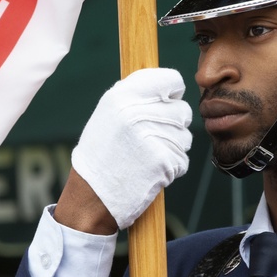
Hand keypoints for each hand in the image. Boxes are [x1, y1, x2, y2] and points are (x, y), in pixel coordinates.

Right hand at [69, 67, 191, 230]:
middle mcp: (136, 112)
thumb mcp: (107, 115)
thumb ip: (135, 96)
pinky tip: (150, 172)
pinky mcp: (162, 161)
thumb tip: (167, 86)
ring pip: (185, 137)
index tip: (166, 103)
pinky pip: (182, 160)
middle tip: (152, 140)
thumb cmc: (100, 155)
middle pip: (182, 111)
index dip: (172, 93)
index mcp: (121, 96)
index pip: (170, 80)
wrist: (91, 197)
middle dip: (173, 126)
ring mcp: (151, 136)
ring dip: (173, 149)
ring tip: (147, 157)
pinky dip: (171, 169)